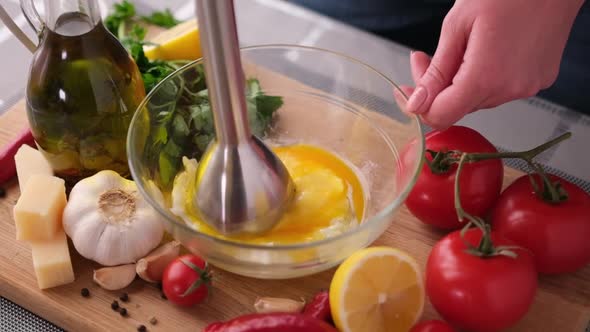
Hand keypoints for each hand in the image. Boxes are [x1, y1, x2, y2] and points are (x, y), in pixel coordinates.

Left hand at [402, 0, 583, 128]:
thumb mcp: (457, 26)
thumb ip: (436, 71)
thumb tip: (416, 103)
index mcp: (485, 78)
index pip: (440, 116)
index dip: (418, 105)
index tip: (408, 89)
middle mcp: (510, 89)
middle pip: (458, 106)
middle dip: (437, 87)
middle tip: (426, 58)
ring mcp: (527, 86)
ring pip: (478, 98)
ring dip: (460, 81)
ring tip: (461, 47)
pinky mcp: (539, 80)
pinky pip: (501, 88)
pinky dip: (486, 77)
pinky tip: (485, 50)